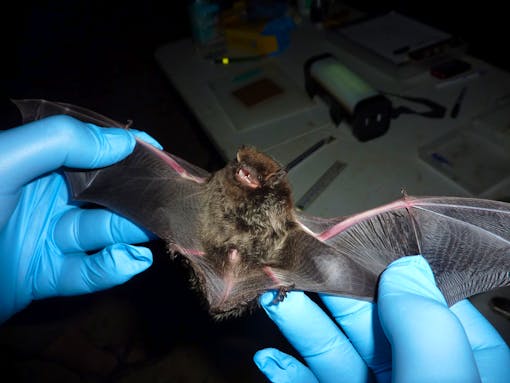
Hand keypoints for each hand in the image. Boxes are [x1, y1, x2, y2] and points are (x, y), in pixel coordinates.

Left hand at [0, 115, 160, 322]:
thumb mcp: (4, 163)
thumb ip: (61, 142)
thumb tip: (122, 141)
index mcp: (33, 163)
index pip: (88, 149)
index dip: (123, 148)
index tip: (157, 151)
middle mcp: (44, 197)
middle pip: (101, 192)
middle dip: (134, 195)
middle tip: (167, 199)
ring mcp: (45, 237)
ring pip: (99, 232)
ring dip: (128, 233)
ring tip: (152, 232)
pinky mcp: (46, 275)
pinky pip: (85, 271)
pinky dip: (110, 268)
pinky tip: (129, 262)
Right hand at [254, 256, 509, 381]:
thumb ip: (426, 327)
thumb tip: (408, 269)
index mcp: (470, 369)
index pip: (432, 303)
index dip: (389, 269)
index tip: (353, 242)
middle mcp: (421, 378)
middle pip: (374, 321)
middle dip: (332, 290)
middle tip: (298, 261)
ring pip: (338, 352)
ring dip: (303, 323)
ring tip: (277, 296)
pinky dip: (288, 372)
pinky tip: (273, 357)